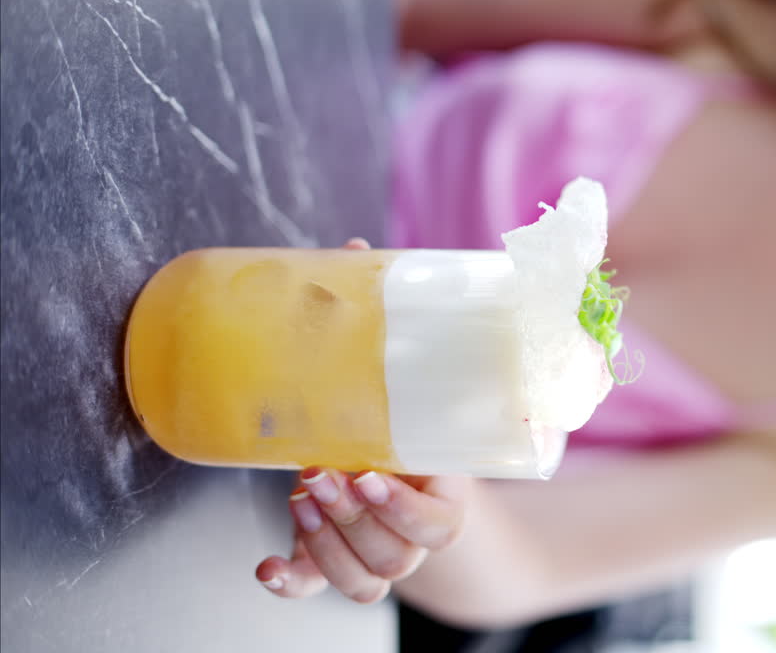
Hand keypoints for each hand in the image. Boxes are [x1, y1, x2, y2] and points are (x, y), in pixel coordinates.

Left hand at [256, 237, 467, 603]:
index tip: (374, 473)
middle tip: (322, 474)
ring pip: (363, 579)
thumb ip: (390, 327)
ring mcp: (377, 554)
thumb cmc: (413, 424)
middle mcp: (413, 536)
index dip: (407, 510)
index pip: (442, 526)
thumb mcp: (410, 383)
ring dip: (328, 543)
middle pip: (395, 553)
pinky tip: (267, 564)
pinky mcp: (336, 564)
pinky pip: (319, 587)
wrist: (410, 475)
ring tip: (301, 494)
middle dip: (353, 518)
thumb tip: (356, 251)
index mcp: (445, 496)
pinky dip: (292, 581)